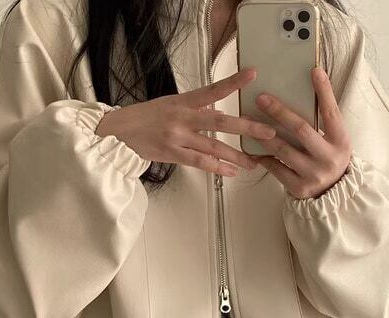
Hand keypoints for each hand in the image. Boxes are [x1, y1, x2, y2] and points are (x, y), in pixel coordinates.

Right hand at [95, 68, 275, 177]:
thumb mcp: (170, 104)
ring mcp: (178, 137)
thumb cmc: (146, 118)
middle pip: (220, 121)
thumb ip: (194, 108)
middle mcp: (183, 117)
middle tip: (268, 132)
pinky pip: (199, 162)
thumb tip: (216, 110)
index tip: (253, 74)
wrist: (119, 132)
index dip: (233, 82)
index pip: (213, 89)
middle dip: (247, 127)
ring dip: (236, 155)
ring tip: (254, 162)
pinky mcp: (172, 153)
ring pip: (213, 146)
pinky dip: (217, 167)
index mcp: (184, 101)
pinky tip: (231, 171)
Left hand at [250, 66, 352, 198]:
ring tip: (247, 120)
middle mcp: (329, 158)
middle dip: (280, 112)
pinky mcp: (298, 187)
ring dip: (263, 134)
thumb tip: (304, 91)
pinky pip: (275, 168)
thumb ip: (321, 123)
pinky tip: (250, 146)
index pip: (331, 112)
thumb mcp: (333, 141)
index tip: (314, 71)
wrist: (333, 194)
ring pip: (283, 150)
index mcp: (341, 142)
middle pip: (301, 129)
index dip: (324, 91)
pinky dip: (262, 156)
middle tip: (262, 98)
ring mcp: (313, 174)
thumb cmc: (328, 159)